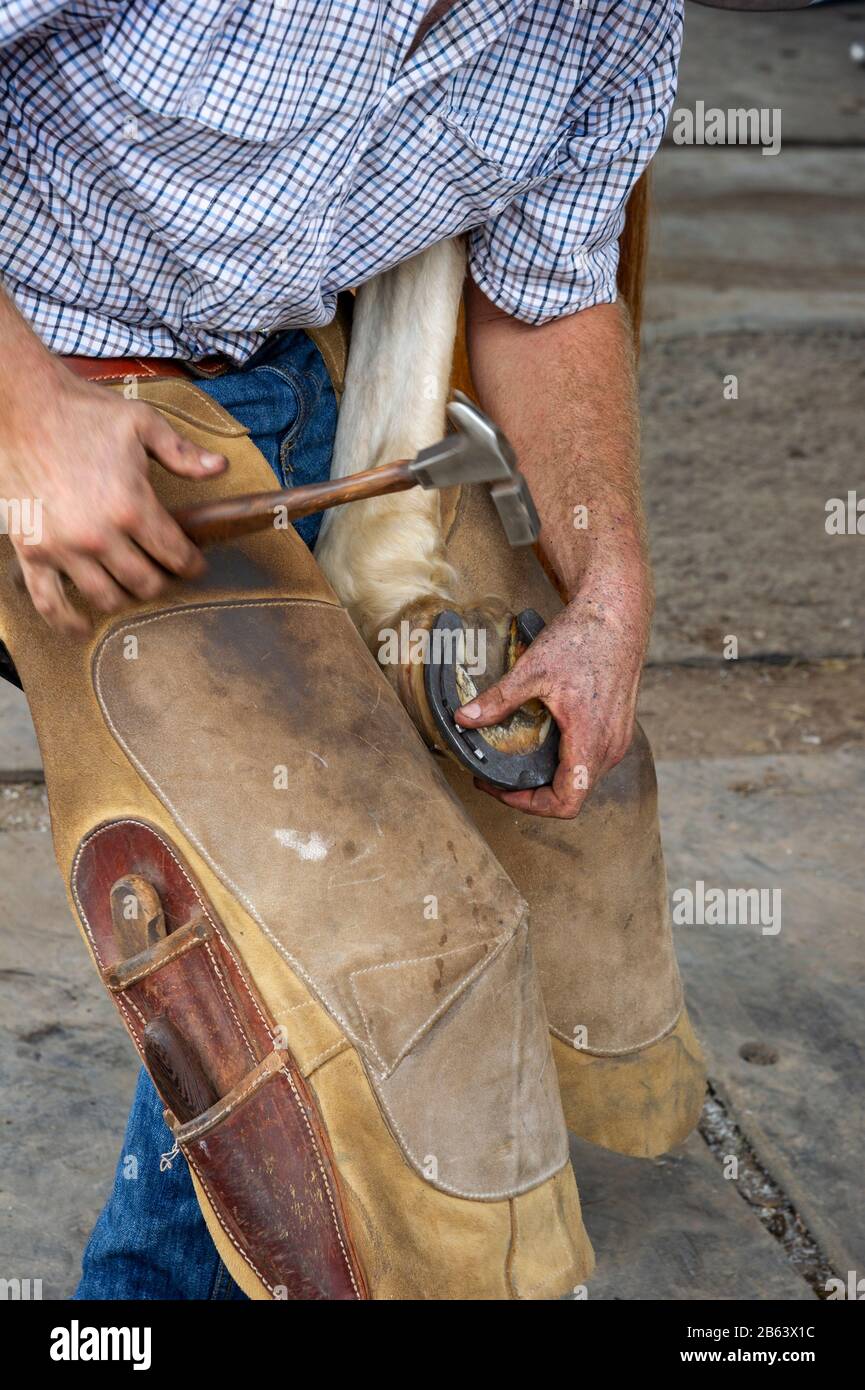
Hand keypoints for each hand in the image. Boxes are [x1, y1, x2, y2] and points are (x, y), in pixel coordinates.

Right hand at [1, 358, 225, 635]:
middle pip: (145, 583)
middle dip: (162, 582)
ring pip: (106, 598)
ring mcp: (63, 548)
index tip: (195, 565)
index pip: (175, 554)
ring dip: (125, 598)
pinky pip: (49, 602)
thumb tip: (220, 469)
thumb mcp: (141, 423)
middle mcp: (99, 535)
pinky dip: (68, 622)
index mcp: (131, 506)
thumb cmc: (81, 412)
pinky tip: (83, 626)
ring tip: (131, 587)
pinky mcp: (32, 551)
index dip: (192, 564)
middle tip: (164, 574)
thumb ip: (182, 453)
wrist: (21, 406)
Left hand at [454, 578, 650, 817]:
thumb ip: (498, 700)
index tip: (503, 789)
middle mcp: (609, 747)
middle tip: (498, 777)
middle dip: (532, 793)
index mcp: (590, 739)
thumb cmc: (583, 639)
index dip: (531, 804)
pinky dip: (563, 762)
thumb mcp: (533, 670)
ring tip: (516, 762)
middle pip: (571, 795)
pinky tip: (542, 743)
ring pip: (582, 779)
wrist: (616, 614)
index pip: (566, 802)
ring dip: (549, 779)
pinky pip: (591, 760)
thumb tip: (464, 719)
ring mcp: (617, 739)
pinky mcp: (617, 728)